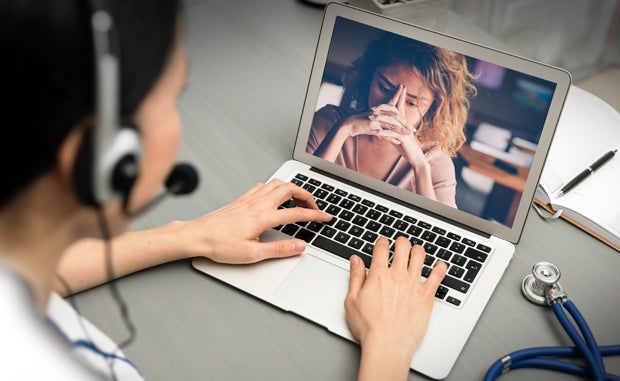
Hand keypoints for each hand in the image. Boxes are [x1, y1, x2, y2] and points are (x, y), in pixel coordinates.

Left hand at [177, 179, 331, 263]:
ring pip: (277, 183)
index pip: (297, 212)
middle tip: (314, 207)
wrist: (196, 236)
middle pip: (290, 189)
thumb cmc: (219, 245)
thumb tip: (300, 246)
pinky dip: (275, 187)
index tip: (325, 217)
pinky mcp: (241, 199)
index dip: (315, 215)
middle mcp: (257, 204)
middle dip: (307, 195)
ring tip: (299, 200)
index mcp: (263, 217)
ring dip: (292, 188)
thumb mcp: (252, 254)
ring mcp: (249, 199)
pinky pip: (263, 185)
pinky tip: (274, 197)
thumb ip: (279, 250)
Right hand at [344, 85, 415, 139]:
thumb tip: (385, 120)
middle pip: (395, 116)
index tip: (404, 90)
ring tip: (409, 135)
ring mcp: (376, 118)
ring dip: (401, 130)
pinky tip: (398, 140)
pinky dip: (392, 136)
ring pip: (392, 123)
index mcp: (379, 109)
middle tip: (413, 129)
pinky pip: (385, 131)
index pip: (392, 103)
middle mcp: (379, 112)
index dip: (398, 97)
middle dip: (405, 123)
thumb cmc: (359, 122)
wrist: (348, 124)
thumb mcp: (371, 118)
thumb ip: (379, 118)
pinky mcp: (373, 125)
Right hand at [345, 237, 446, 378]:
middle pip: (403, 246)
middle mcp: (398, 276)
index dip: (382, 241)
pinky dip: (440, 267)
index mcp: (379, 275)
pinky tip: (440, 265)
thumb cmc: (370, 327)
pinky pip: (437, 276)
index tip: (382, 243)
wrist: (387, 344)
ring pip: (420, 256)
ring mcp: (414, 284)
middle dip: (401, 241)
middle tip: (400, 243)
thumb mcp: (352, 300)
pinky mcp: (426, 296)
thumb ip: (355, 277)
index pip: (382, 247)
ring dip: (418, 249)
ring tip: (416, 250)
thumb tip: (355, 260)